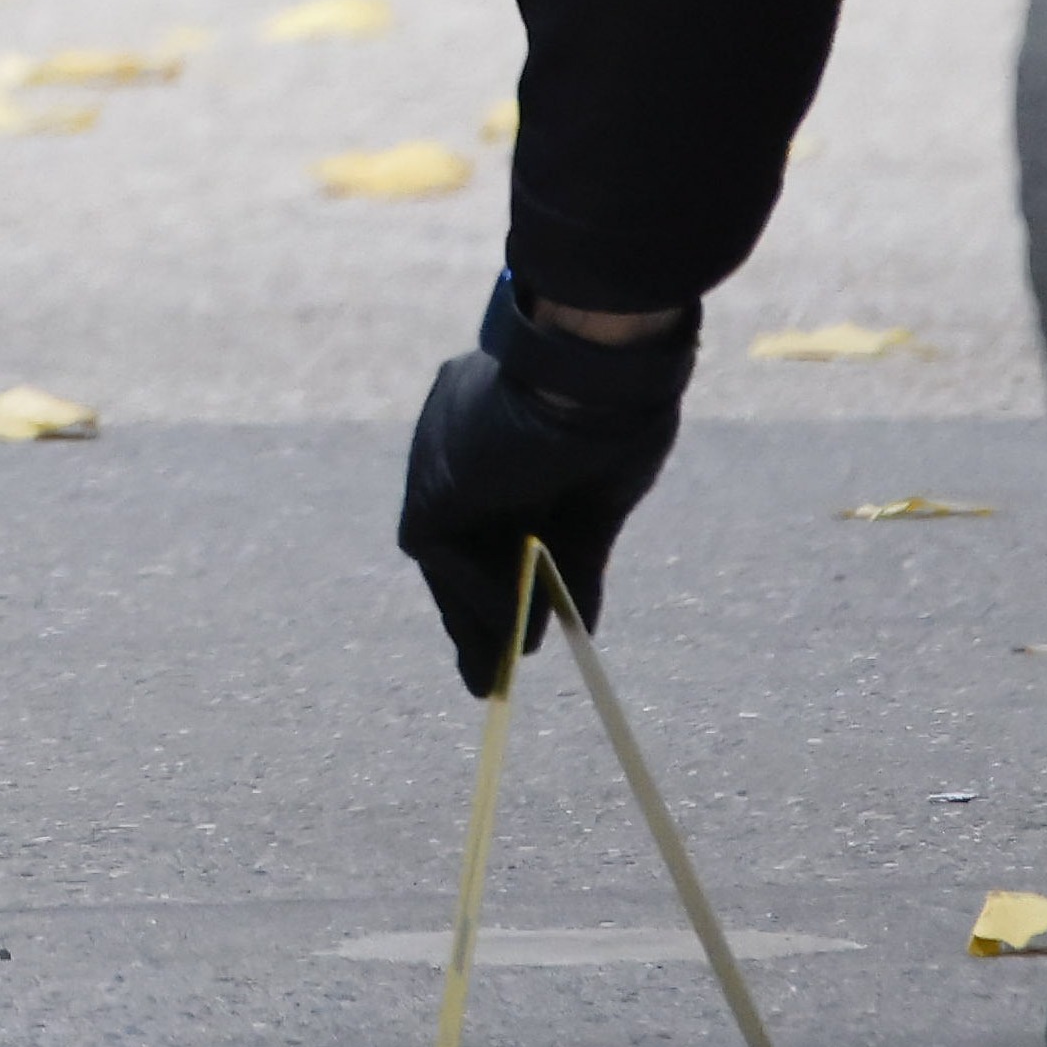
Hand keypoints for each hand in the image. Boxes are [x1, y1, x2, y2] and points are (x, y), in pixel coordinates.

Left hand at [397, 272, 696, 697]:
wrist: (598, 371)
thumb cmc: (613, 417)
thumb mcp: (596, 503)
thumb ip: (575, 561)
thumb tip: (578, 625)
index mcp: (495, 428)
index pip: (483, 518)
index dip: (494, 580)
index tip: (514, 632)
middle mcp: (454, 438)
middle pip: (457, 542)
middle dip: (470, 612)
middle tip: (484, 675)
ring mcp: (437, 457)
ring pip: (446, 554)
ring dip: (473, 614)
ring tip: (497, 670)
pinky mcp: (432, 482)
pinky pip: (439, 552)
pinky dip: (474, 592)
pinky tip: (510, 619)